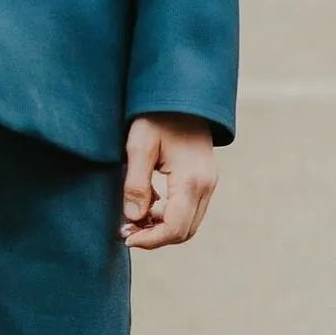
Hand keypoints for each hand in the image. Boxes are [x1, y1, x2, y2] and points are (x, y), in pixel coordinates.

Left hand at [120, 115, 217, 249]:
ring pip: (188, 224)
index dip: (149, 240)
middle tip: (126, 231)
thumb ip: (135, 184)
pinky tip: (146, 206)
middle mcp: (206, 185)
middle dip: (154, 237)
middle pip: (184, 232)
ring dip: (160, 229)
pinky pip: (189, 211)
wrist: (183, 94)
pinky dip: (167, 217)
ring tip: (133, 219)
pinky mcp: (204, 181)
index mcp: (192, 179)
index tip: (126, 237)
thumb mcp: (139, 146)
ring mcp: (209, 183)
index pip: (174, 228)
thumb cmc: (158, 115)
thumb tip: (133, 218)